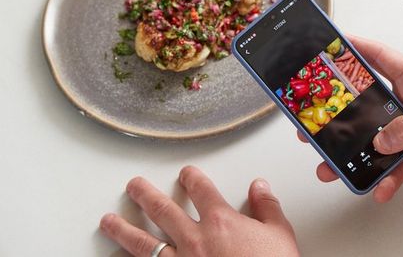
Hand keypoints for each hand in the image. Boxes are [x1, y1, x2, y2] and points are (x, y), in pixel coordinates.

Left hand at [99, 166, 298, 256]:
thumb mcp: (279, 234)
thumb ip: (267, 207)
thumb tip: (260, 188)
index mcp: (221, 221)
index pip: (201, 190)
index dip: (192, 178)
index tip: (186, 174)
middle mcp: (195, 240)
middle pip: (163, 210)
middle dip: (146, 195)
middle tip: (135, 186)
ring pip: (143, 244)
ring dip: (123, 230)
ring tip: (108, 222)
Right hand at [308, 36, 402, 202]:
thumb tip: (382, 138)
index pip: (379, 58)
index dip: (355, 49)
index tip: (330, 46)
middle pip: (365, 106)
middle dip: (339, 114)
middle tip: (314, 122)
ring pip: (372, 143)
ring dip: (353, 156)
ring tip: (333, 166)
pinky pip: (391, 171)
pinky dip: (383, 181)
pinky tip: (379, 187)